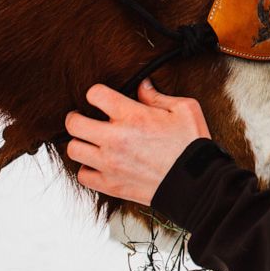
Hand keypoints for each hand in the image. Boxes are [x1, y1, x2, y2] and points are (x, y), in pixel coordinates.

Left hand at [65, 79, 210, 204]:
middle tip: (84, 118)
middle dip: (77, 117)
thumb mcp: (184, 109)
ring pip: (74, 149)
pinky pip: (83, 175)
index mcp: (132, 116)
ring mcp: (110, 163)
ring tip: (91, 141)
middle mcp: (115, 139)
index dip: (96, 93)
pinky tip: (99, 163)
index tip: (101, 98)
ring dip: (81, 143)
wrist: (195, 183)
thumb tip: (143, 86)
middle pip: (74, 123)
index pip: (95, 94)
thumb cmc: (191, 146)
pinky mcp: (110, 185)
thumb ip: (158, 96)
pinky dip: (87, 168)